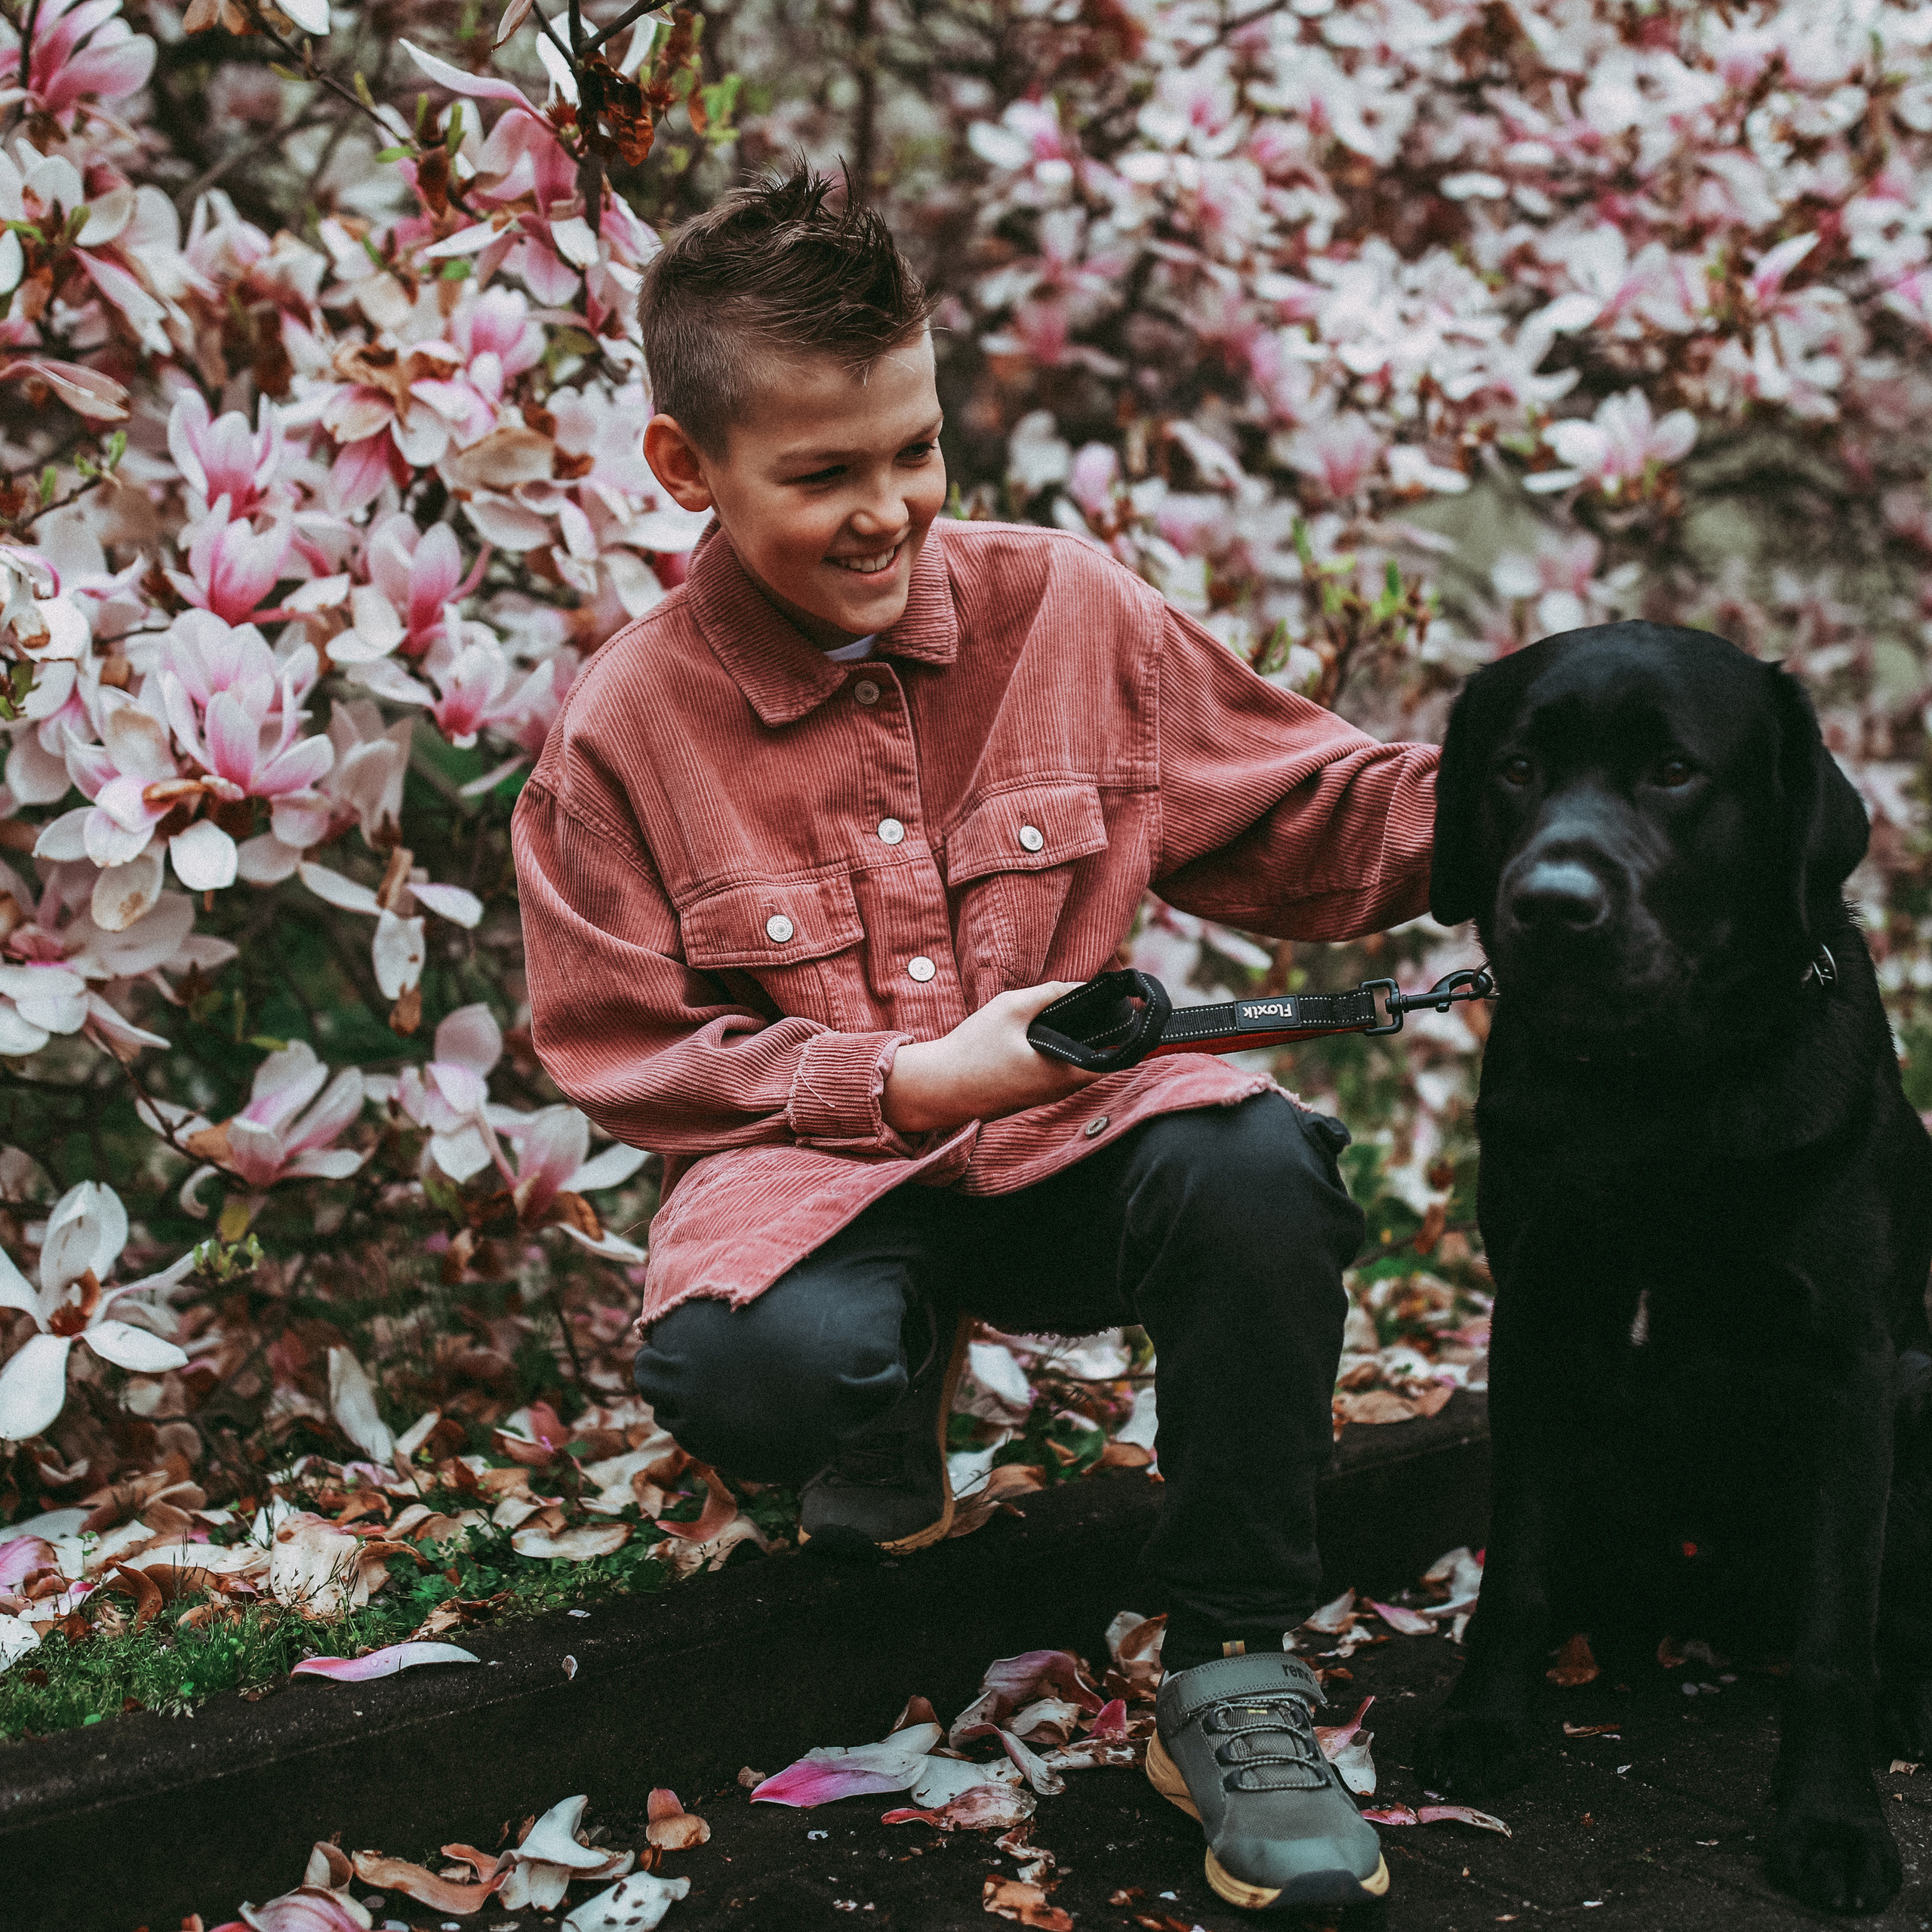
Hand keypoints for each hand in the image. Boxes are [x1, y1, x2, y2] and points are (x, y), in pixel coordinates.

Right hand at [883, 981, 1109, 1133]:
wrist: (934, 1088)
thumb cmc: (971, 1050)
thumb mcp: (1010, 1009)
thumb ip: (1049, 993)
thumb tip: (1080, 986)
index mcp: (1062, 1074)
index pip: (1114, 1060)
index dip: (1125, 1035)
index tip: (1128, 1012)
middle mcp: (1057, 1092)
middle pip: (1096, 1064)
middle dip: (1100, 1035)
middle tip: (1098, 1006)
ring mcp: (1041, 1098)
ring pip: (1074, 1069)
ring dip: (1077, 1045)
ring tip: (1072, 1015)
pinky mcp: (1024, 1098)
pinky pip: (1054, 1075)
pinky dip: (1057, 1056)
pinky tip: (1043, 1035)